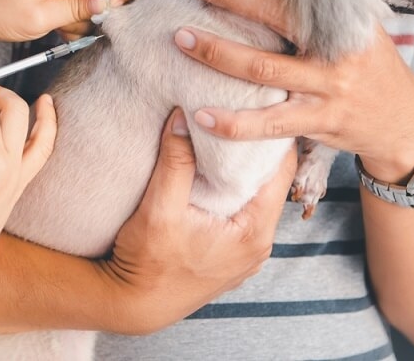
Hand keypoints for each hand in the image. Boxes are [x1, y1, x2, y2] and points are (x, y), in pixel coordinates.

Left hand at [0, 0, 134, 41]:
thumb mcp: (38, 16)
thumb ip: (77, 8)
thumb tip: (110, 4)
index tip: (112, 13)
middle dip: (104, 8)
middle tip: (86, 26)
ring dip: (87, 19)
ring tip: (60, 29)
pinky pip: (82, 5)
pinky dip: (76, 21)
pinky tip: (56, 28)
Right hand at [96, 108, 295, 334]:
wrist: (132, 307)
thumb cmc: (147, 265)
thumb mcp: (159, 209)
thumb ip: (175, 161)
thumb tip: (182, 117)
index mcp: (254, 232)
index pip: (281, 171)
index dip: (271, 137)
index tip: (261, 107)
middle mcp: (259, 245)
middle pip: (271, 183)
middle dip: (257, 149)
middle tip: (245, 113)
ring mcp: (246, 253)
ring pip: (257, 197)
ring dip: (245, 170)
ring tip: (231, 136)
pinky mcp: (231, 254)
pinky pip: (243, 212)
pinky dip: (234, 189)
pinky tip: (217, 171)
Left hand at [175, 0, 413, 182]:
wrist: (404, 124)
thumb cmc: (374, 69)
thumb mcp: (364, 28)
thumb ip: (331, 4)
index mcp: (348, 20)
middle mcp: (339, 50)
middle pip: (279, 19)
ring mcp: (328, 88)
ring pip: (265, 70)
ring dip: (219, 55)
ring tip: (182, 41)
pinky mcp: (319, 122)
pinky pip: (269, 123)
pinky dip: (234, 122)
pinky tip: (201, 116)